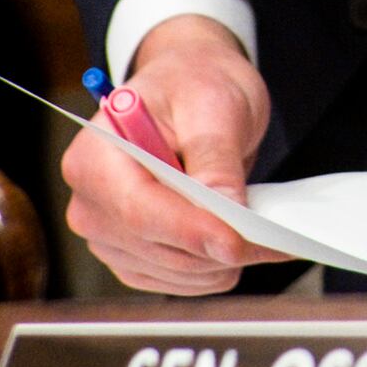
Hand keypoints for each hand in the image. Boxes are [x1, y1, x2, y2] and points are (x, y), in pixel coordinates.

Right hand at [60, 14, 291, 295]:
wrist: (189, 88)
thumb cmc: (194, 84)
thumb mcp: (213, 103)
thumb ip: (215, 156)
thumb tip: (225, 208)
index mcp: (95, 157)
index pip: (138, 210)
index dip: (191, 231)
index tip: (238, 241)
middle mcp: (90, 203)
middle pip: (157, 249)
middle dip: (220, 247)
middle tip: (275, 236)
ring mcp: (108, 236)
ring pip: (174, 273)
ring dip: (222, 261)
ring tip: (261, 233)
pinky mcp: (132, 257)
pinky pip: (177, 282)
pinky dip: (214, 269)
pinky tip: (238, 244)